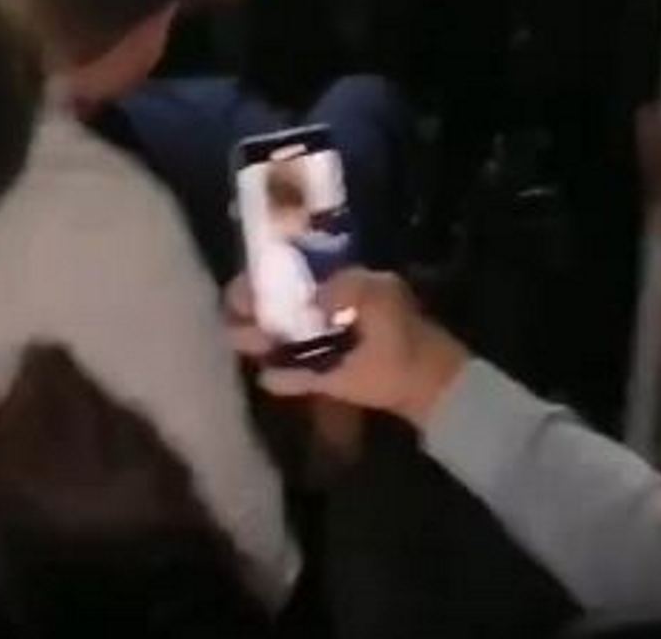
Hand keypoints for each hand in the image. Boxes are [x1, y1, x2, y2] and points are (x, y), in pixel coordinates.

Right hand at [226, 269, 470, 428]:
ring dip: (260, 341)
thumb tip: (311, 300)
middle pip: (281, 310)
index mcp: (340, 289)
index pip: (293, 278)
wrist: (428, 380)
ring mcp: (325, 350)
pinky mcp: (328, 380)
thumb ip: (343, 286)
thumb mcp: (378, 293)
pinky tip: (266, 379)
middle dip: (255, 310)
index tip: (243, 286)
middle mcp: (327, 317)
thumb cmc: (402, 332)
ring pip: (283, 342)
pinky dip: (282, 378)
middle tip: (232, 314)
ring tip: (239, 340)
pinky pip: (298, 377)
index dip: (266, 280)